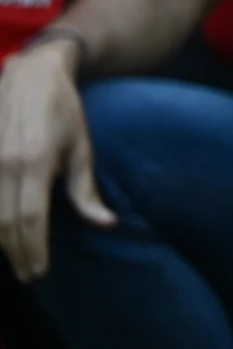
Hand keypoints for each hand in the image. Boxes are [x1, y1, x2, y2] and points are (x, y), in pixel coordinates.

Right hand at [0, 40, 107, 281]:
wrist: (31, 75)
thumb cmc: (63, 112)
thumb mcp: (82, 148)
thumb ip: (86, 191)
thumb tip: (106, 224)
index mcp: (35, 164)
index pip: (31, 220)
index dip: (34, 250)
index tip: (40, 271)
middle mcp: (5, 166)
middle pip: (6, 224)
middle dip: (16, 254)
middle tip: (29, 274)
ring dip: (1, 243)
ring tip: (16, 260)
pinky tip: (3, 236)